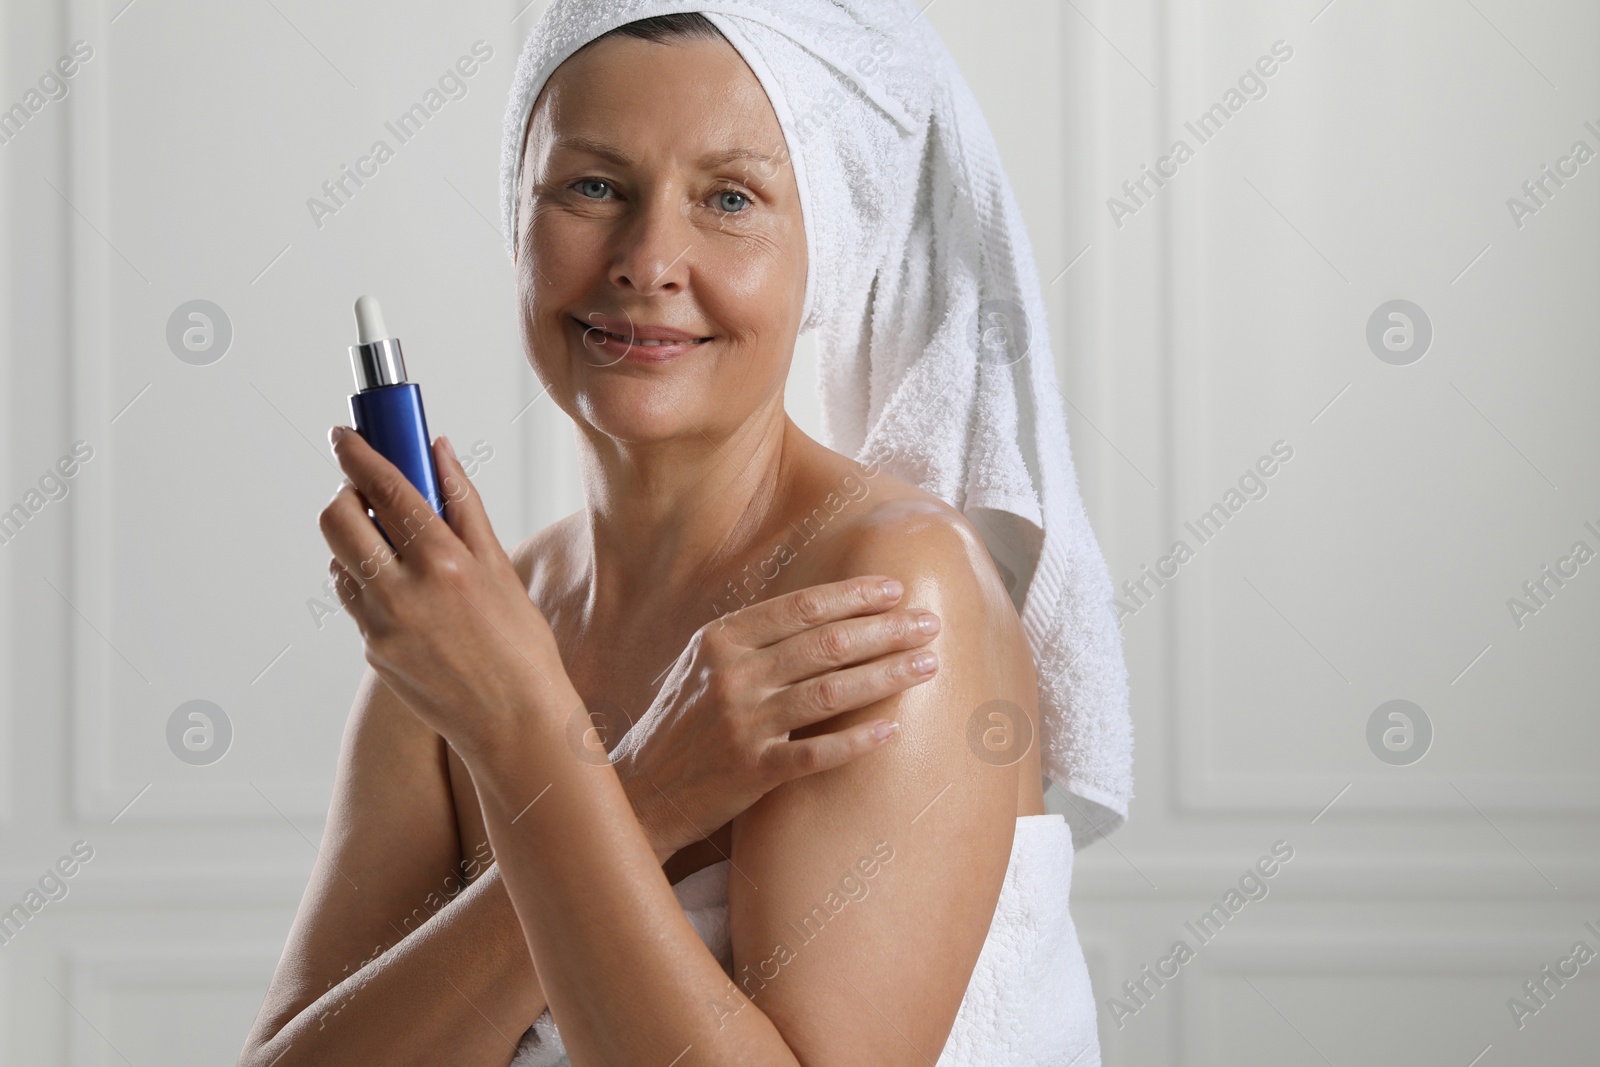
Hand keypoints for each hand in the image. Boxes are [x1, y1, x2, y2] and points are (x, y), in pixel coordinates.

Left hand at [320, 427, 562, 758]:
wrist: (514, 722)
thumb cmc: (520, 645)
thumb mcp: (501, 567)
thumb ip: (464, 505)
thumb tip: (438, 452)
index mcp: (445, 562)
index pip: (386, 488)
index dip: (357, 453)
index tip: (344, 435)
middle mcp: (405, 592)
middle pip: (337, 519)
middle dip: (345, 495)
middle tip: (370, 494)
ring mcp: (381, 626)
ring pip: (340, 559)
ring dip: (357, 540)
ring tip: (398, 548)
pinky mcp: (372, 651)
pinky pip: (354, 600)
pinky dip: (368, 581)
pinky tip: (404, 589)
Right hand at [607, 577, 941, 861]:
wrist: (642, 789)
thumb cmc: (681, 721)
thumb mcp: (702, 662)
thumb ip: (753, 636)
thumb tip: (821, 607)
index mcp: (722, 640)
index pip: (801, 607)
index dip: (854, 596)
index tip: (896, 590)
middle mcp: (733, 675)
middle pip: (825, 644)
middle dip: (886, 630)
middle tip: (930, 624)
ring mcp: (743, 724)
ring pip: (830, 692)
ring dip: (886, 675)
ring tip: (927, 664)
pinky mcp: (752, 771)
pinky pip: (815, 754)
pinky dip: (855, 741)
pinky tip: (891, 731)